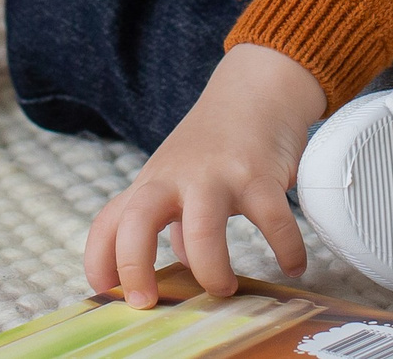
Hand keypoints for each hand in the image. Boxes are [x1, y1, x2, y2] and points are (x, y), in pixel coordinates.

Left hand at [85, 44, 321, 304]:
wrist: (254, 90)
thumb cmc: (212, 144)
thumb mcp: (180, 178)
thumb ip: (173, 221)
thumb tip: (181, 266)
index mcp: (152, 184)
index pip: (109, 221)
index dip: (98, 259)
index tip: (103, 292)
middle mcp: (176, 179)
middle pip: (137, 220)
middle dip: (135, 265)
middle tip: (147, 302)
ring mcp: (216, 175)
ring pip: (202, 229)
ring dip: (211, 268)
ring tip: (223, 288)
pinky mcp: (259, 175)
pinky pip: (272, 221)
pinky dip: (286, 250)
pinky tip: (294, 266)